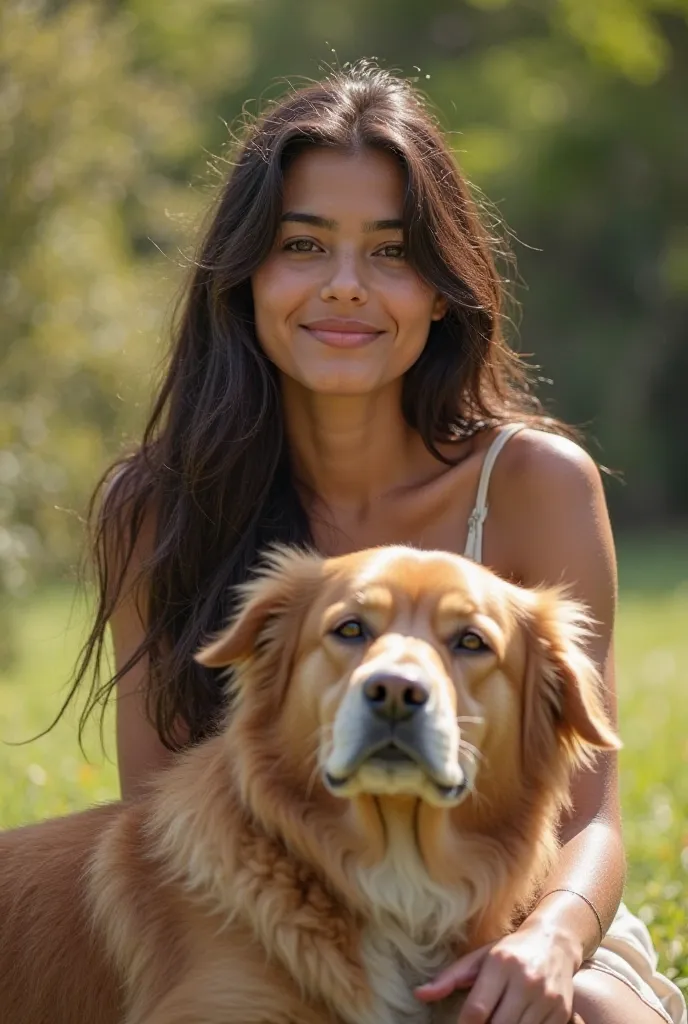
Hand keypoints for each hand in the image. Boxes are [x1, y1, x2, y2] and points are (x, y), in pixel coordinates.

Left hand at [414, 920, 582, 1023]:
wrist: (554, 942)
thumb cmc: (509, 951)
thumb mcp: (479, 957)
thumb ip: (450, 977)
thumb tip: (418, 994)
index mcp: (501, 963)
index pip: (477, 1010)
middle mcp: (526, 980)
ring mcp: (547, 998)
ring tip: (495, 1022)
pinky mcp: (561, 1012)